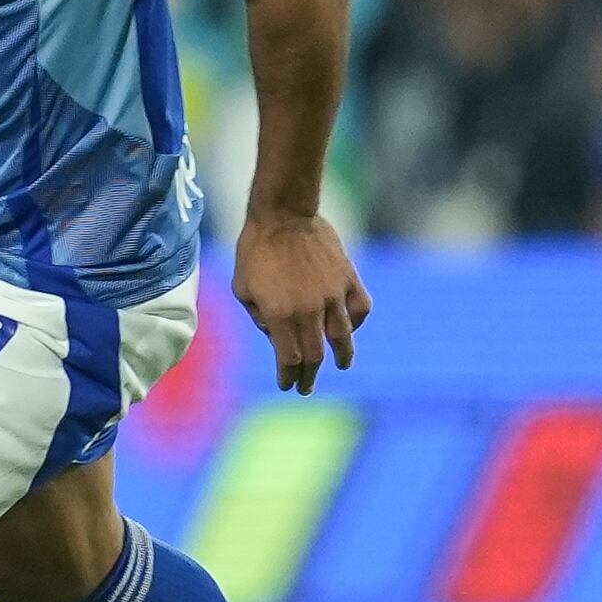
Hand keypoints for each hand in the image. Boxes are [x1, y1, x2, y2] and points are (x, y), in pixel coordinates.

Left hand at [231, 210, 371, 392]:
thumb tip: (275, 336)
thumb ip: (259, 318)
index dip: (288, 377)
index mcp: (280, 315)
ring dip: (342, 357)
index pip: (289, 360)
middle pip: (314, 356)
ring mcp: (332, 295)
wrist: (283, 214)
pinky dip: (356, 322)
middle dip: (309, 377)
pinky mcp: (348, 279)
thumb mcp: (242, 289)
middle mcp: (309, 310)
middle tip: (306, 387)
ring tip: (342, 365)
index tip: (286, 385)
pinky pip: (359, 309)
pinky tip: (350, 327)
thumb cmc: (255, 250)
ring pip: (342, 338)